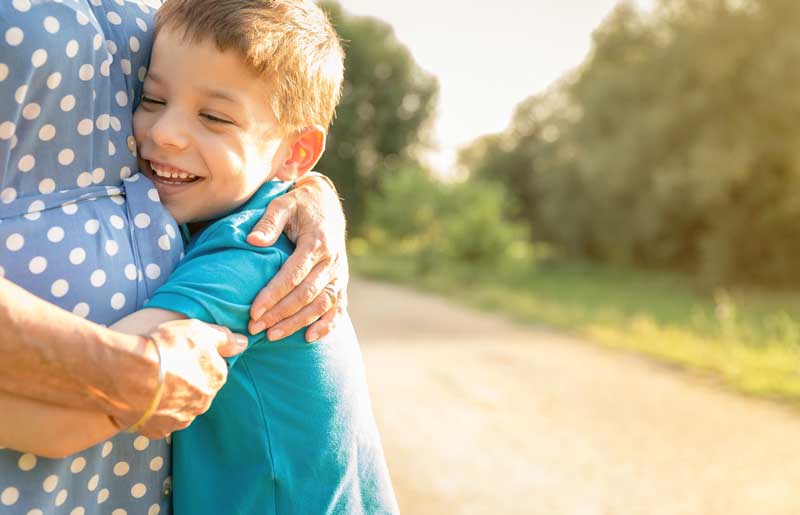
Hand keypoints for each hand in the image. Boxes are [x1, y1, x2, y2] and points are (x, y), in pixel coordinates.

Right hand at [124, 320, 246, 438]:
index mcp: (217, 378)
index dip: (197, 359)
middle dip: (185, 380)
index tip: (181, 353)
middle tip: (165, 366)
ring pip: (180, 407)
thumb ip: (224, 338)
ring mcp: (182, 419)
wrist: (129, 374)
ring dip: (170, 398)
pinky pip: (159, 421)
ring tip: (150, 382)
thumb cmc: (167, 348)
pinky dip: (153, 412)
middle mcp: (204, 402)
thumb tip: (243, 343)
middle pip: (197, 390)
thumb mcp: (200, 331)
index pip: (214, 369)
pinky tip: (142, 399)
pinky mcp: (159, 430)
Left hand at [246, 173, 348, 341]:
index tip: (253, 311)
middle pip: (306, 294)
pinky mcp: (341, 282)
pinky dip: (327, 324)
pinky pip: (338, 307)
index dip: (274, 294)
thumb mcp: (283, 204)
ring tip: (273, 336)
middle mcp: (332, 261)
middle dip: (280, 314)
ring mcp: (339, 274)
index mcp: (317, 242)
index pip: (294, 274)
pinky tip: (310, 337)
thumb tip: (253, 241)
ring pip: (321, 305)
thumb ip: (269, 222)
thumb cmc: (299, 205)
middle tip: (255, 328)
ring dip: (298, 323)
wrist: (327, 204)